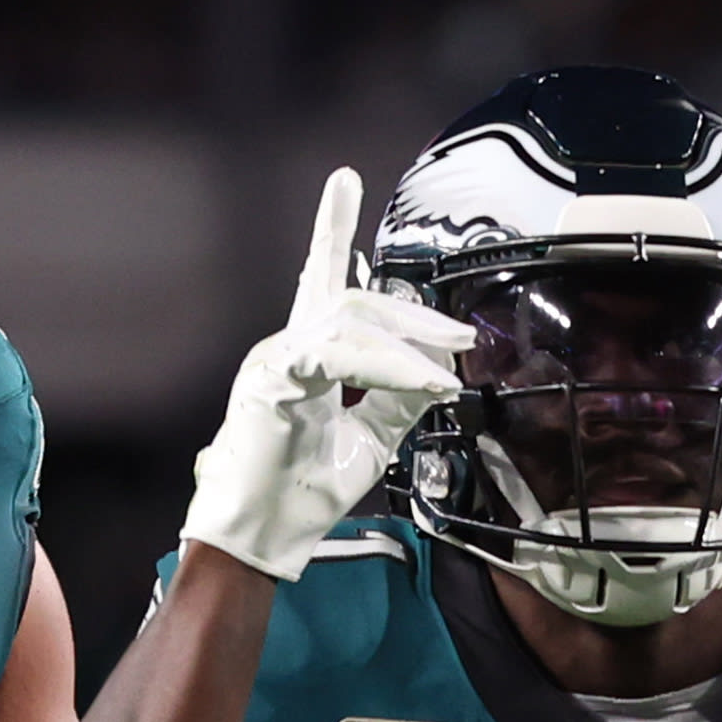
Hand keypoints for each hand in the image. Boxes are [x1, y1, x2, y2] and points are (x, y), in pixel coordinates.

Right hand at [180, 168, 472, 580]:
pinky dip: (389, 367)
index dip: (332, 229)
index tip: (345, 182)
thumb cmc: (302, 496)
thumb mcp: (371, 440)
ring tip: (448, 367)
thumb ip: (398, 399)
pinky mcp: (273, 379)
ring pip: (350, 321)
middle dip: (412, 313)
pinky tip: (425, 382)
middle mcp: (286, 346)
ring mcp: (274, 358)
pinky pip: (339, 354)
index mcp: (304, 357)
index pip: (321, 281)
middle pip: (352, 298)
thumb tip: (438, 371)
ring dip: (409, 344)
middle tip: (460, 337)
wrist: (262, 539)